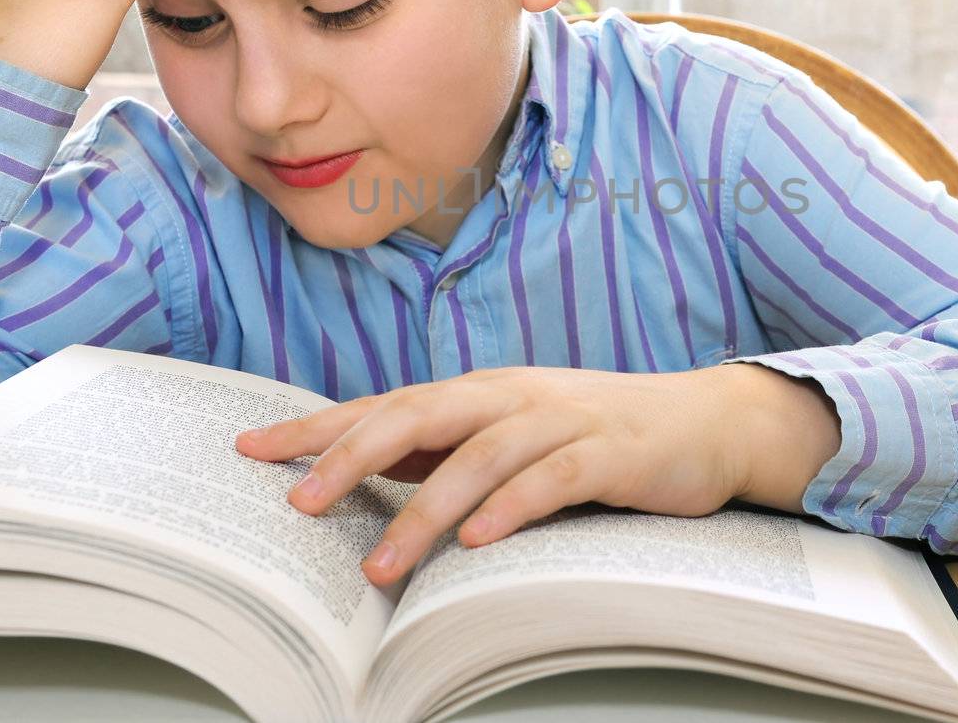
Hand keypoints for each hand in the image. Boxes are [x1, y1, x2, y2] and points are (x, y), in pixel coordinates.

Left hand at [234, 366, 754, 586]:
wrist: (707, 422)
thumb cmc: (597, 433)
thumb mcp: (513, 436)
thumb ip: (448, 450)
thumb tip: (363, 471)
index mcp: (481, 394)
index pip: (385, 406)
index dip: (318, 427)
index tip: (250, 448)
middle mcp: (512, 397)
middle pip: (419, 415)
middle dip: (352, 457)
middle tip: (298, 502)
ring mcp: (562, 420)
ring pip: (478, 457)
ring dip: (424, 510)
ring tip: (379, 563)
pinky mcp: (610, 452)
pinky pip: (552, 478)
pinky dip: (512, 507)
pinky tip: (477, 541)